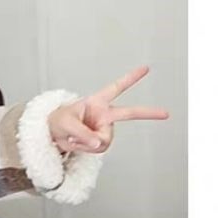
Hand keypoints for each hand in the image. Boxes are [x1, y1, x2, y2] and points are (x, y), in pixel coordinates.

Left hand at [48, 65, 169, 155]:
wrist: (52, 134)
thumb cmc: (57, 121)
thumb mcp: (66, 124)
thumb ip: (83, 133)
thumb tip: (99, 143)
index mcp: (97, 102)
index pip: (116, 88)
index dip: (131, 78)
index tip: (146, 68)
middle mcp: (104, 114)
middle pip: (130, 113)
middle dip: (149, 113)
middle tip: (166, 113)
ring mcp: (103, 128)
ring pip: (105, 141)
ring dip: (87, 143)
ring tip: (74, 137)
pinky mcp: (99, 141)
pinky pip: (98, 149)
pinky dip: (86, 149)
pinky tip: (77, 143)